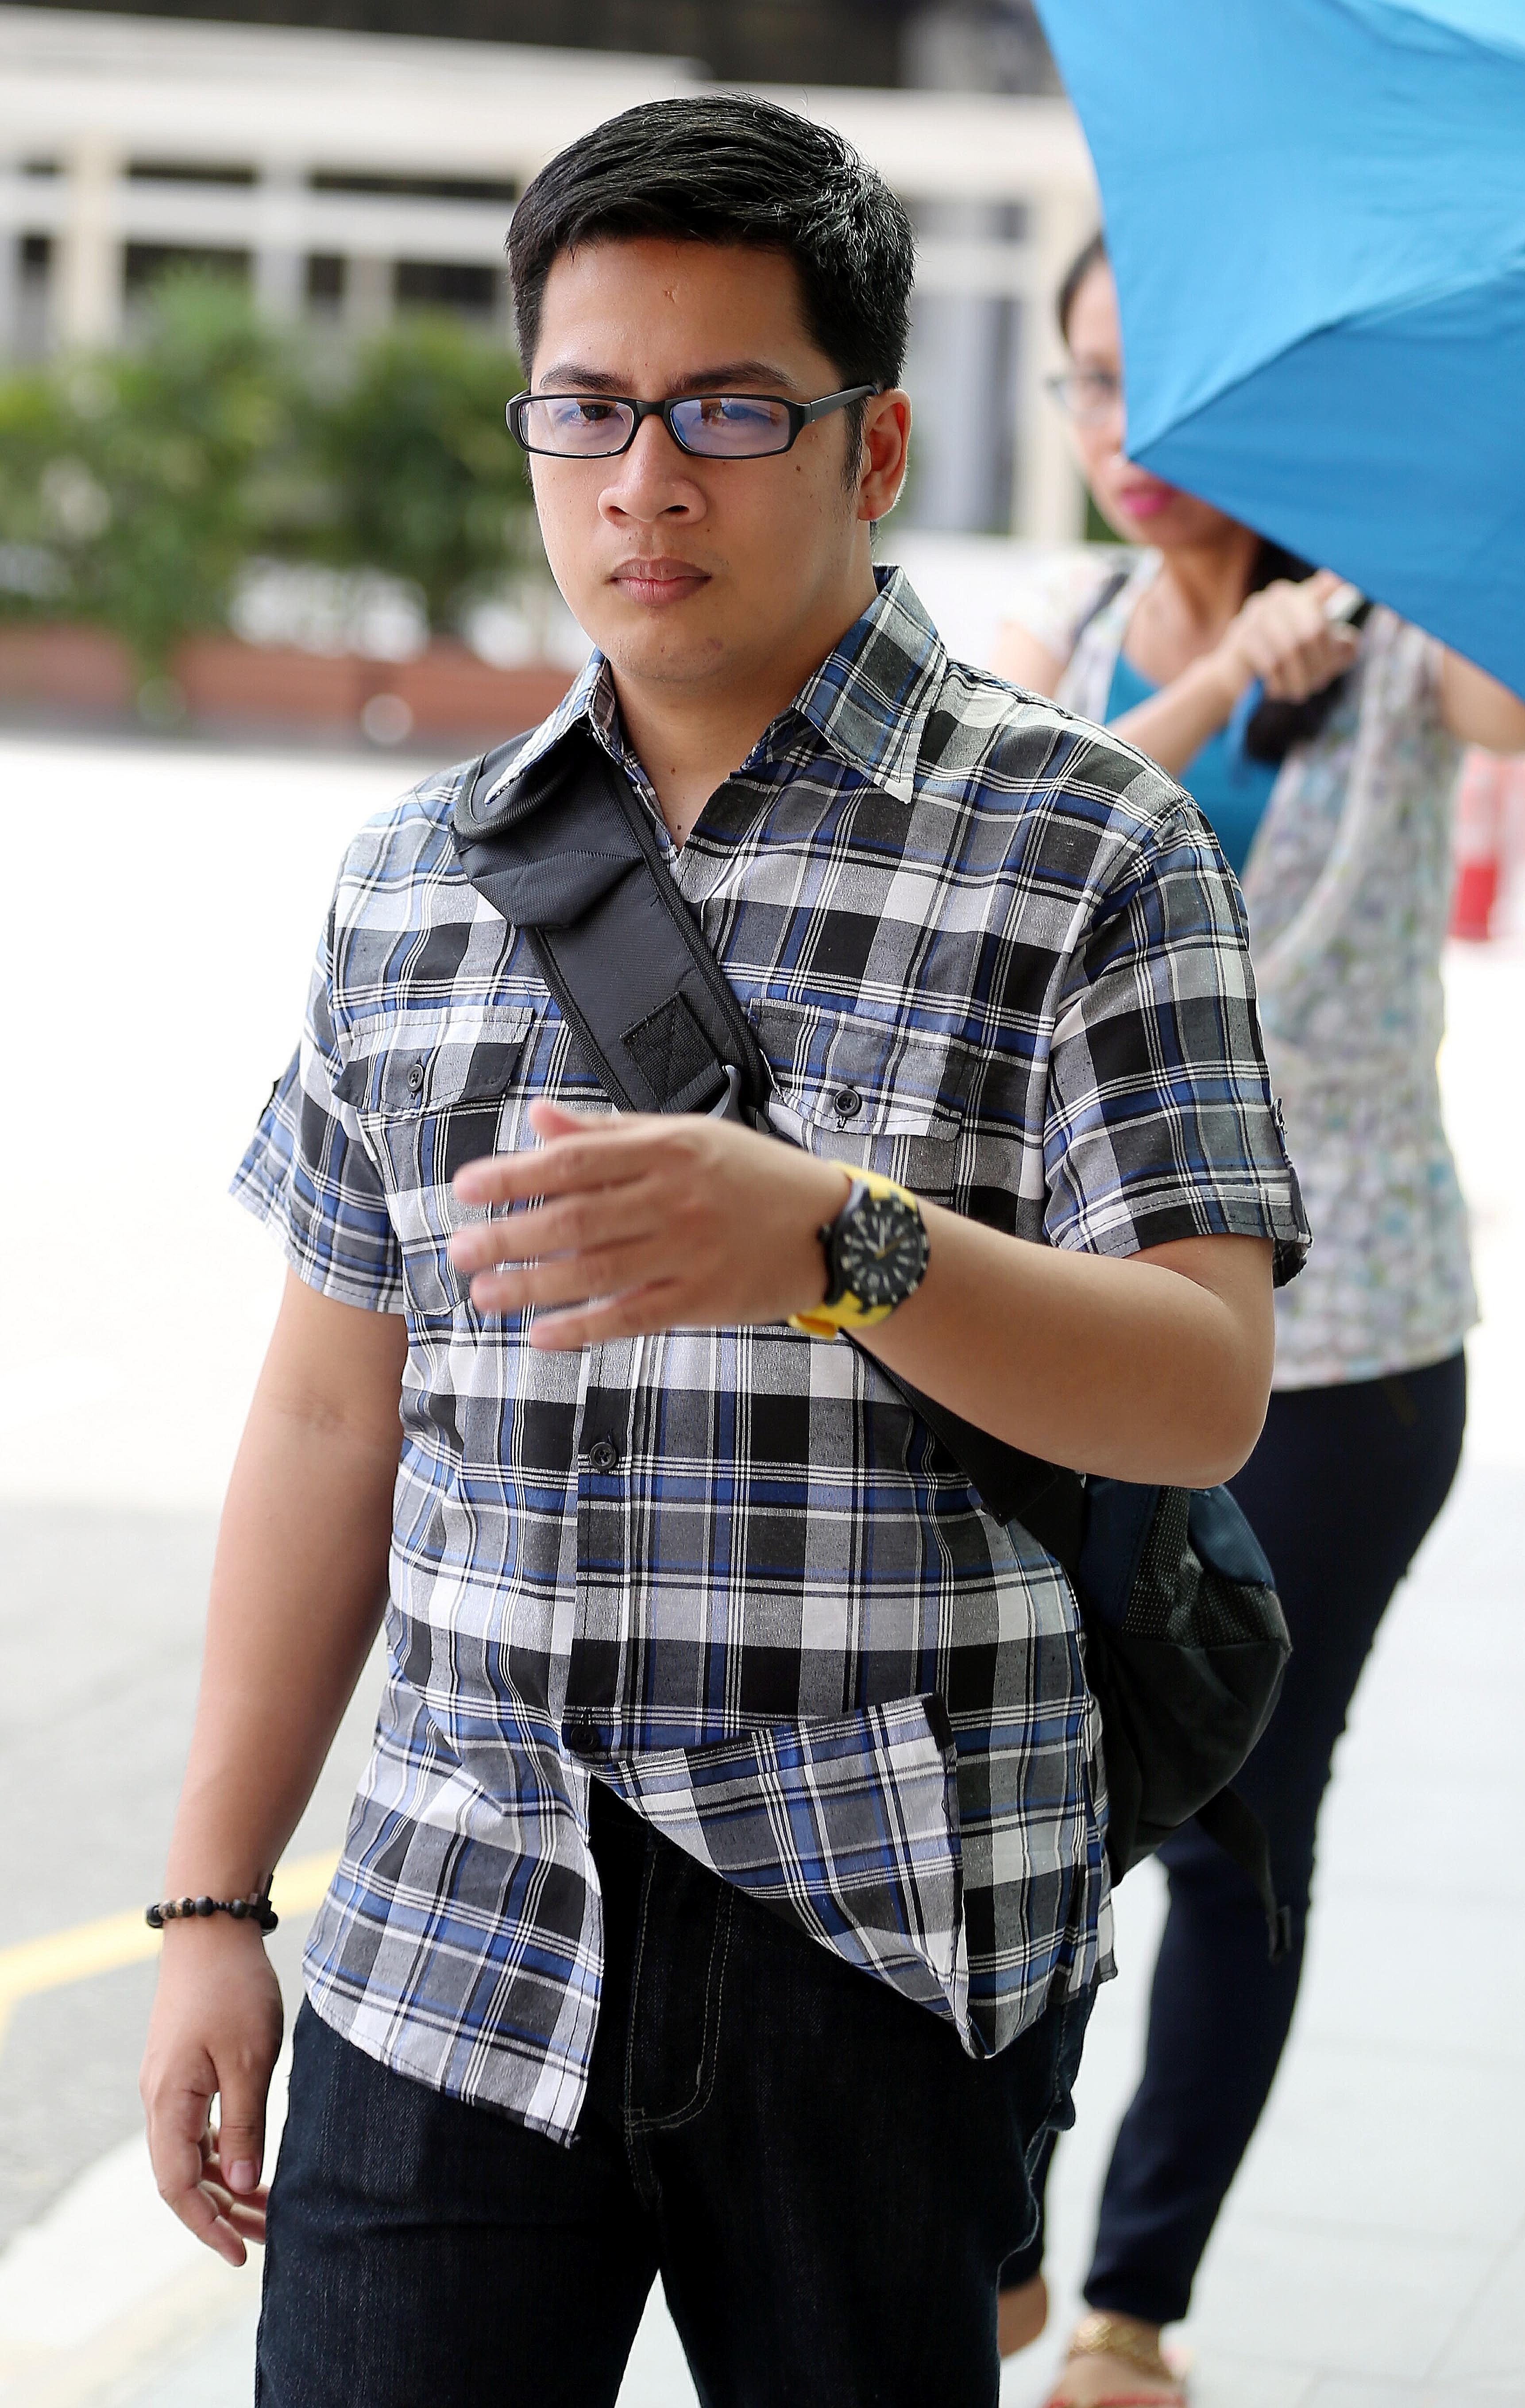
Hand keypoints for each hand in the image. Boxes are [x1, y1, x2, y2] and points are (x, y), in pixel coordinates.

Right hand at [140, 1920, 283, 2265]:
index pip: (177, 2186)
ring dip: (225, 2185)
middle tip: (266, 2239)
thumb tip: (241, 2187)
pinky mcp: (184, 2070)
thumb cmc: (234, 1989)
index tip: (239, 2255)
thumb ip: (244, 2126)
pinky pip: (197, 2128)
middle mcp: (159, 2100)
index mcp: (168, 2103)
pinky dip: (222, 2153)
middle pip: (182, 2178)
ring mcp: (169, 2085)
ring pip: (190, 2155)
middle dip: (222, 2214)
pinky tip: (251, 2163)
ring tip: (267, 2209)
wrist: (212, 1929)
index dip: (207, 2226)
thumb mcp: (250, 2061)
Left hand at [448, 1100, 850, 1347]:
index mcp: (666, 1148)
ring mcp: (690, 1251)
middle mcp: (674, 1197)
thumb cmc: (749, 1176)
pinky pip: (632, 1316)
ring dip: (532, 1285)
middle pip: (575, 1218)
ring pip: (595, 1270)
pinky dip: (583, 1328)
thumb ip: (608, 1133)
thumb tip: (539, 1120)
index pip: (574, 1160)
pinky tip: (542, 1334)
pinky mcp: (703, 1299)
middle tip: (460, 1250)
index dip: (515, 1175)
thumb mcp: (686, 1136)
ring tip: (484, 1293)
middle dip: (510, 1235)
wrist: (832, 1227)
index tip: (467, 1189)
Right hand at [1211, 567, 1359, 703]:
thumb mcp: (1319, 659)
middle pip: (1314, 630)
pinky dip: (1278, 682)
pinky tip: (1276, 689)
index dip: (1331, 589)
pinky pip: (1270, 663)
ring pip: (1291, 649)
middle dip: (1319, 664)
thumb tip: (1346, 642)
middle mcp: (1280, 596)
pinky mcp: (1241, 636)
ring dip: (1298, 679)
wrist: (1234, 678)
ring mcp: (1257, 614)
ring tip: (1297, 693)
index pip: (1326, 588)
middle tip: (1316, 686)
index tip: (1338, 597)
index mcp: (1302, 595)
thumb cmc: (1284, 666)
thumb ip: (1341, 650)